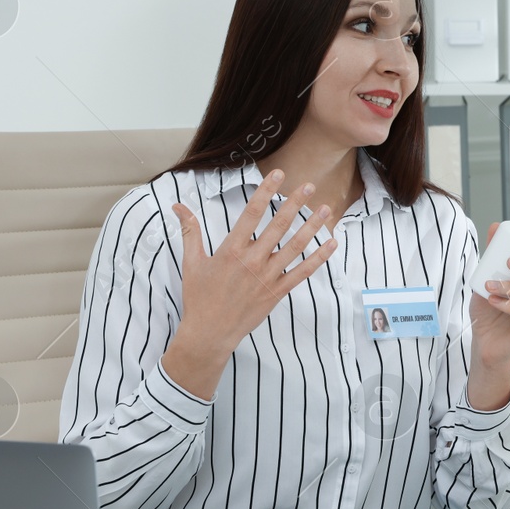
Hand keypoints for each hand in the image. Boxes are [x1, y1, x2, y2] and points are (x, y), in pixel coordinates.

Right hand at [163, 169, 337, 397]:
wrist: (209, 333)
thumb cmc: (199, 297)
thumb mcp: (191, 262)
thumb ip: (190, 231)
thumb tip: (178, 205)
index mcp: (231, 250)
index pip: (251, 214)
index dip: (266, 192)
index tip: (278, 175)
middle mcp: (252, 261)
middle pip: (277, 226)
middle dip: (294, 204)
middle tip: (309, 185)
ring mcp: (267, 277)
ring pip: (294, 247)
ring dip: (312, 227)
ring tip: (326, 209)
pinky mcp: (277, 292)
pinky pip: (302, 272)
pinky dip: (318, 258)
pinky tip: (331, 244)